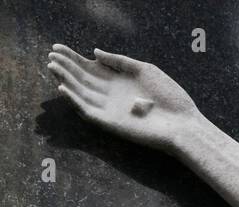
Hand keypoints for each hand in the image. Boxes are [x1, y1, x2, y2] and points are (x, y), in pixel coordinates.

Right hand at [46, 44, 199, 150]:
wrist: (184, 123)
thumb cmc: (170, 96)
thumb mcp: (145, 70)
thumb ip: (120, 61)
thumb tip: (95, 52)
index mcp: (118, 81)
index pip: (90, 67)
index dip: (73, 57)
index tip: (57, 47)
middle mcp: (110, 94)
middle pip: (82, 79)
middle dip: (65, 67)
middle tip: (51, 55)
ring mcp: (109, 108)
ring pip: (81, 93)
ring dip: (65, 81)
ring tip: (53, 67)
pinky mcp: (110, 123)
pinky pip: (88, 111)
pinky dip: (75, 101)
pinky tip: (64, 89)